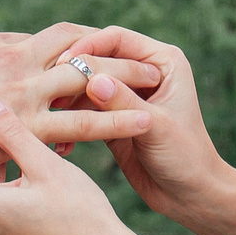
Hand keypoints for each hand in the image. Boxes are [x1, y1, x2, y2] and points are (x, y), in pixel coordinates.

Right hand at [0, 23, 158, 199]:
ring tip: (157, 81)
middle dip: (109, 48)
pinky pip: (82, 121)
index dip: (71, 48)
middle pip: (73, 44)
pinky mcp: (24, 123)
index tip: (92, 58)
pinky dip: (115, 119)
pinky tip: (143, 120)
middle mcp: (8, 56)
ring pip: (86, 76)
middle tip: (138, 55)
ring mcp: (18, 87)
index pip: (39, 39)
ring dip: (125, 76)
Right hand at [61, 26, 235, 227]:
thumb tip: (92, 80)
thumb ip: (124, 102)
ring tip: (48, 116)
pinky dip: (70, 121)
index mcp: (163, 62)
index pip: (117, 39)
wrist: (189, 195)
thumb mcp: (156, 127)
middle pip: (98, 57)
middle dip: (72, 72)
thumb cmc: (186, 157)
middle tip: (46, 89)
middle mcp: (143, 72)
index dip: (88, 46)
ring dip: (66, 100)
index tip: (63, 62)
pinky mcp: (111, 117)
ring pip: (86, 83)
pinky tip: (60, 143)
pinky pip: (84, 109)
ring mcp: (126, 94)